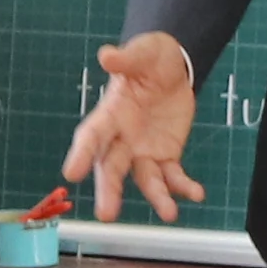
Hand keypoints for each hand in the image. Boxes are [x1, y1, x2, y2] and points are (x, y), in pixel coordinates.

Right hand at [65, 34, 199, 220]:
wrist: (174, 68)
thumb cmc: (150, 58)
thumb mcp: (142, 52)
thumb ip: (126, 58)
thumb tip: (107, 55)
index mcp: (110, 113)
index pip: (91, 136)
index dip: (80, 154)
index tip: (71, 173)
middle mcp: (122, 138)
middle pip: (111, 168)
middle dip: (109, 191)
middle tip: (106, 215)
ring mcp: (143, 150)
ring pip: (145, 179)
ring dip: (156, 197)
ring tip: (169, 213)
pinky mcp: (166, 155)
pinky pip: (173, 175)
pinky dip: (183, 187)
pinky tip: (196, 193)